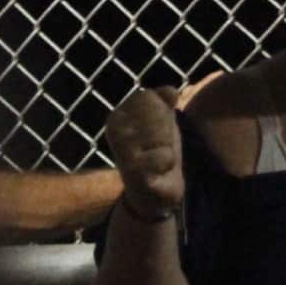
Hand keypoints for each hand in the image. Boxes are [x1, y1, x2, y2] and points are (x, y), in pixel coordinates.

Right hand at [105, 86, 182, 218]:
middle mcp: (114, 131)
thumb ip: (164, 102)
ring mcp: (121, 151)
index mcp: (117, 116)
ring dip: (167, 149)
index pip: (149, 97)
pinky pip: (163, 157)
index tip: (156, 131)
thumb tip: (171, 90)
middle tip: (157, 148)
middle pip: (158, 115)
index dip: (162, 113)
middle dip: (166, 132)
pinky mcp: (132, 172)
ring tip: (157, 159)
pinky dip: (167, 165)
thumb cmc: (156, 153)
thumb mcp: (162, 122)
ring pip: (162, 136)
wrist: (154, 193)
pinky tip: (157, 172)